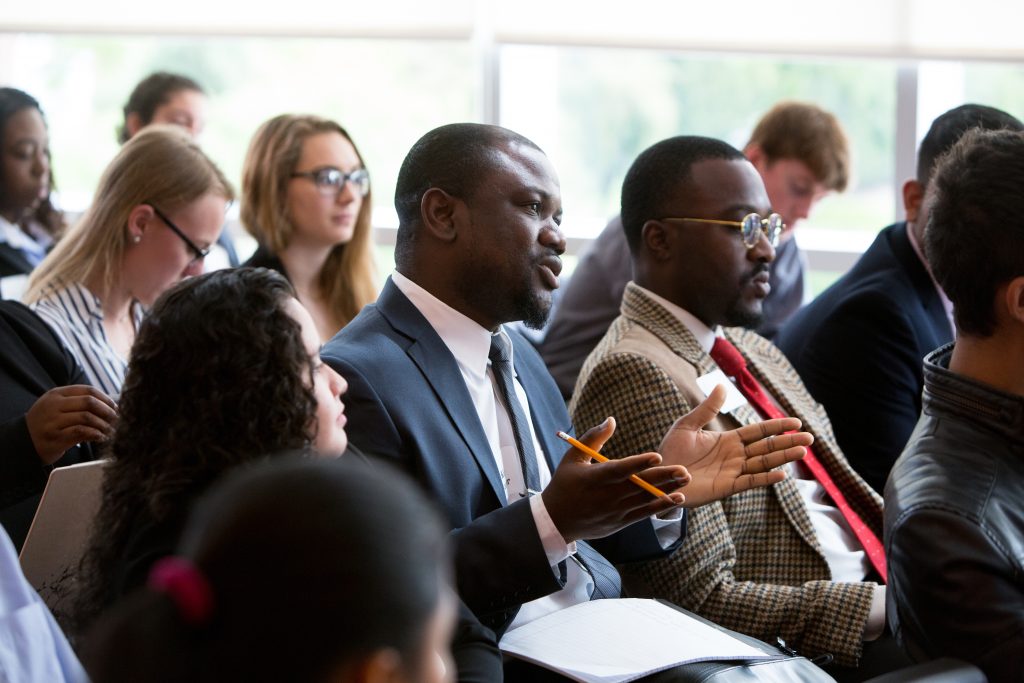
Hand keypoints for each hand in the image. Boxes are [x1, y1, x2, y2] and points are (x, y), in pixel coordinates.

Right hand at [26, 385, 116, 463]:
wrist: (24, 442)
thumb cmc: (47, 423)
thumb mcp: (57, 407)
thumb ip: (78, 403)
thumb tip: (110, 405)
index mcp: (57, 394)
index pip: (88, 390)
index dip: (105, 399)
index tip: (115, 407)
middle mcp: (54, 405)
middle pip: (89, 402)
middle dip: (107, 411)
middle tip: (116, 419)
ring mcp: (53, 420)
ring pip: (86, 417)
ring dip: (103, 424)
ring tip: (110, 430)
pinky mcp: (55, 436)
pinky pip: (80, 431)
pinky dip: (95, 433)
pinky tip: (100, 437)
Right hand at [543, 417, 687, 542]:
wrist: (557, 521)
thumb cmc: (564, 484)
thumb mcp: (572, 458)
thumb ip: (593, 438)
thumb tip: (612, 420)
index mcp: (594, 478)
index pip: (619, 470)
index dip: (638, 464)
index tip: (657, 456)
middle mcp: (607, 496)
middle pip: (639, 486)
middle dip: (663, 477)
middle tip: (684, 469)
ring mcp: (615, 511)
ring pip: (645, 500)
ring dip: (667, 490)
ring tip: (686, 480)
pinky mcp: (621, 521)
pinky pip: (645, 514)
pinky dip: (661, 506)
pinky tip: (678, 498)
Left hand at [658, 385, 811, 507]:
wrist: (657, 477)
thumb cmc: (670, 452)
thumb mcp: (687, 425)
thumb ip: (706, 409)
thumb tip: (721, 385)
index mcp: (728, 440)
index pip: (758, 431)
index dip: (777, 426)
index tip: (796, 422)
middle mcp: (734, 456)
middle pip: (767, 447)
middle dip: (788, 442)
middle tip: (810, 438)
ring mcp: (732, 472)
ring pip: (763, 463)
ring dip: (782, 458)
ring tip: (802, 451)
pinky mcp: (725, 487)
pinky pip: (749, 482)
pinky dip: (765, 478)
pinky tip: (781, 474)